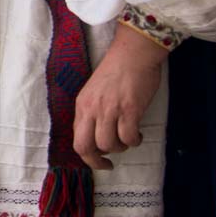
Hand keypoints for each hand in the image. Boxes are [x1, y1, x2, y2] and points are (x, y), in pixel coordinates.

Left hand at [73, 24, 168, 169]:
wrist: (132, 54)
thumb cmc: (116, 72)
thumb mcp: (94, 93)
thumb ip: (92, 113)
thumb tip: (96, 138)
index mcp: (82, 105)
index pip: (77, 140)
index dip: (88, 157)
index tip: (100, 161)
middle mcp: (91, 109)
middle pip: (85, 147)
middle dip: (97, 161)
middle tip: (110, 162)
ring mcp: (109, 109)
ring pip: (108, 145)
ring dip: (121, 148)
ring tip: (128, 138)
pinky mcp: (129, 109)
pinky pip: (129, 137)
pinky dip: (135, 141)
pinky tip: (138, 134)